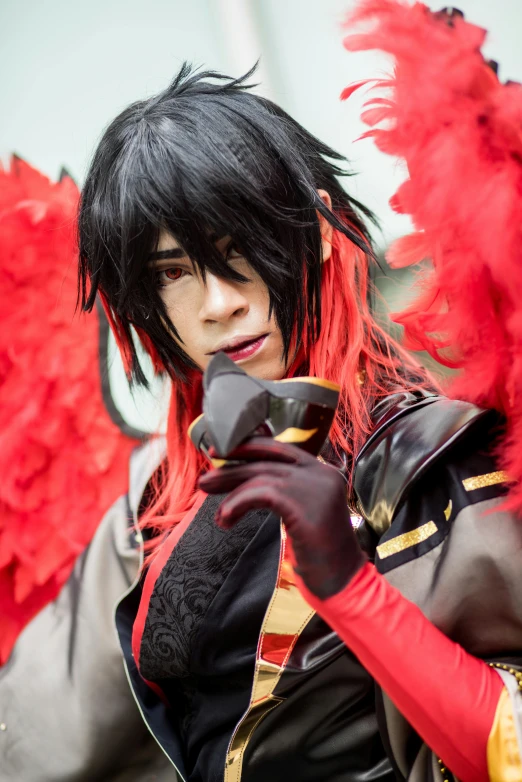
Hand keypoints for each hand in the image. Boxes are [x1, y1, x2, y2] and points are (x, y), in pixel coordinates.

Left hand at [198, 438, 365, 599]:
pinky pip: (260, 494)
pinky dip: (238, 504)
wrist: (342, 581)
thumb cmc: (319, 554)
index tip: (220, 454)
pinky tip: (226, 519)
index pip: (279, 448)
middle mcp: (321, 472)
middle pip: (266, 460)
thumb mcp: (302, 513)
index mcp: (322, 471)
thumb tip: (246, 482)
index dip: (247, 448)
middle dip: (231, 469)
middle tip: (204, 481)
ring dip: (232, 495)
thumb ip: (283, 493)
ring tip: (219, 517)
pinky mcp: (304, 504)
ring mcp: (315, 486)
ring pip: (260, 477)